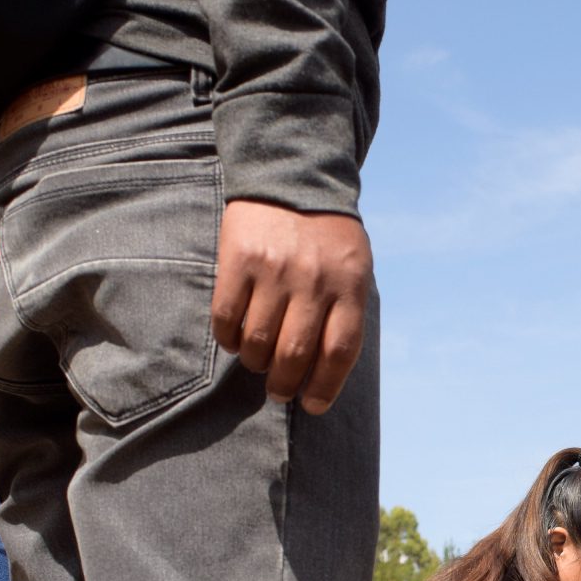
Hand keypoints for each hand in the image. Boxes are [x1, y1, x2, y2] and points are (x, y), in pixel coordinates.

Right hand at [211, 201, 372, 413]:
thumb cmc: (327, 235)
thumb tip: (326, 370)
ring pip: (258, 341)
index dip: (325, 387)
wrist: (292, 175)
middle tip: (279, 391)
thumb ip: (346, 310)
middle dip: (285, 384)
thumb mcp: (354, 267)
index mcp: (349, 285)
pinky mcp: (239, 259)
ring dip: (255, 363)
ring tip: (258, 363)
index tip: (312, 406)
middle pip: (296, 354)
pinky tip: (235, 339)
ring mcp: (275, 269)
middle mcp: (313, 280)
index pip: (339, 351)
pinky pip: (227, 317)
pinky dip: (229, 338)